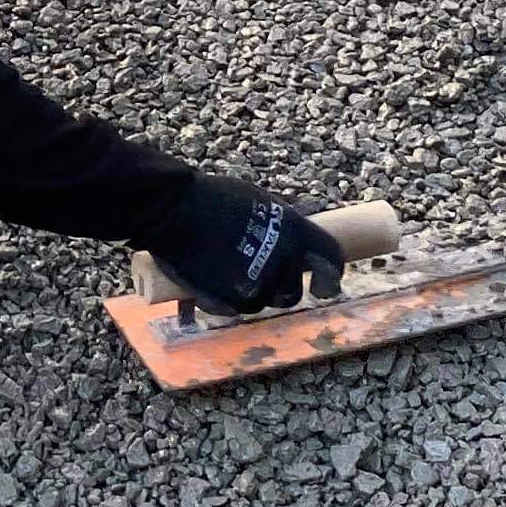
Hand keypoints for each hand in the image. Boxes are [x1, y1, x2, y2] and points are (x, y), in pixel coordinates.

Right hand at [145, 172, 346, 315]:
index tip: (323, 287)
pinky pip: (236, 309)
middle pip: (292, 292)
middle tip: (260, 278)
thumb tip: (291, 240)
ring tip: (227, 274)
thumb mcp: (260, 201)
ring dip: (251, 294)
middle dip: (281, 290)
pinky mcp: (232, 299)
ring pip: (262, 303)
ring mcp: (257, 283)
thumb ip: (280, 225)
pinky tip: (211, 282)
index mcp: (295, 231)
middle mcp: (282, 260)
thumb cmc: (213, 197)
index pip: (330, 259)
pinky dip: (227, 301)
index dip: (332, 277)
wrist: (173, 210)